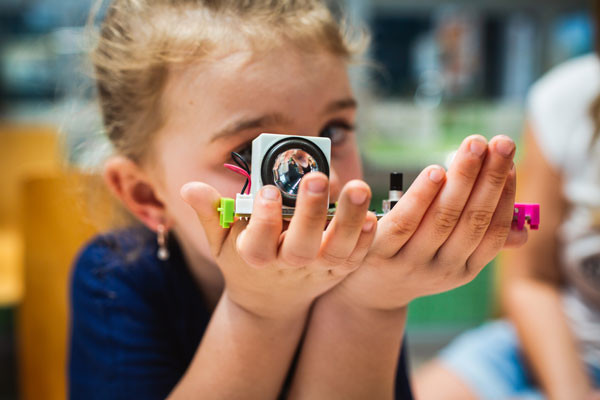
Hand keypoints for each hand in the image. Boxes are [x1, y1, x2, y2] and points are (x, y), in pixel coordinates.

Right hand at [181, 173, 376, 318]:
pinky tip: (372, 217)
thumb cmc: (244, 262)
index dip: (264, 220)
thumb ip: (211, 214)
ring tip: (358, 188)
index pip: (258, 244)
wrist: (272, 299)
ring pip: (335, 250)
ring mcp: (317, 270)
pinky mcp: (339, 270)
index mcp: (255, 258)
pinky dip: (365, 241)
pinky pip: (355, 257)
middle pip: (301, 246)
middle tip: (317, 177)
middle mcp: (288, 266)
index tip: (268, 192)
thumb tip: (189, 187)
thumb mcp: (222, 243)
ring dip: (348, 221)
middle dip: (310, 213)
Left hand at [332, 135, 526, 309]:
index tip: (510, 161)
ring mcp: (410, 264)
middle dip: (489, 179)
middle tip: (499, 142)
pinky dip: (422, 197)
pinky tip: (436, 172)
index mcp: (465, 269)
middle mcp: (442, 270)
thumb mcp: (448, 259)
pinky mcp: (379, 255)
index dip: (505, 196)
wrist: (367, 294)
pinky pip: (404, 223)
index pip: (494, 232)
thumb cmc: (413, 262)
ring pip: (442, 219)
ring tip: (473, 147)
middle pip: (472, 220)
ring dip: (462, 180)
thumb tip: (523, 230)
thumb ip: (478, 241)